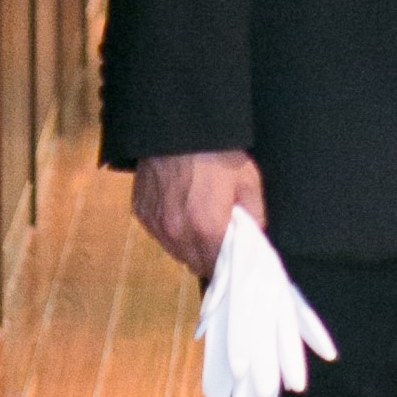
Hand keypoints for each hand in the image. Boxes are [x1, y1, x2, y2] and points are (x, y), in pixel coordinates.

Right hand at [133, 150, 265, 279]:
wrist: (179, 130)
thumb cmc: (217, 154)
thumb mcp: (248, 181)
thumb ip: (254, 215)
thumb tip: (255, 235)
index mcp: (207, 229)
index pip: (216, 266)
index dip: (225, 262)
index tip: (231, 256)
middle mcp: (178, 233)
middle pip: (194, 263)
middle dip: (207, 256)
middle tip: (217, 237)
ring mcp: (156, 224)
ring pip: (175, 251)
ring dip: (187, 245)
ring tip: (198, 223)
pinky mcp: (141, 212)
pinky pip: (158, 233)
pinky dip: (169, 229)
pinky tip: (180, 210)